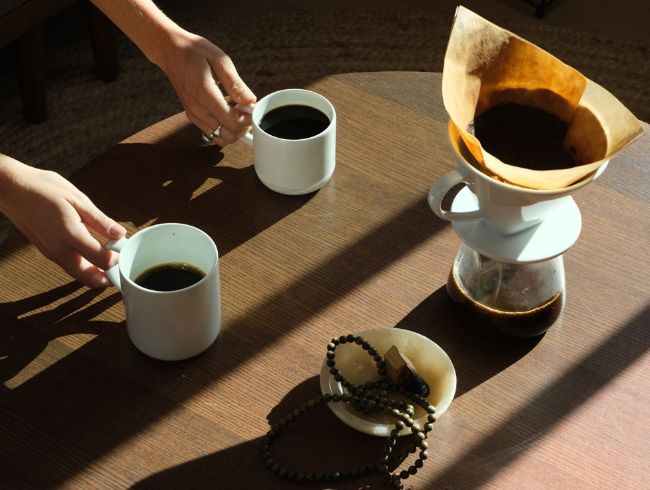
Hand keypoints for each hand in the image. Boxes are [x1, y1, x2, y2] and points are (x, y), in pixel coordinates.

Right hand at [0, 158, 125, 287]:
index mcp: (71, 235)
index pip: (102, 259)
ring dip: (94, 275)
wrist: (12, 188)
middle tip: (121, 273)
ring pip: (77, 274)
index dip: (118, 259)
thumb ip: (100, 220)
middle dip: (107, 279)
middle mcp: (59, 249)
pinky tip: (91, 257)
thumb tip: (120, 234)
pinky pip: (67, 265)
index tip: (126, 252)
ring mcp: (50, 252)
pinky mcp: (46, 250)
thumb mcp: (78, 199)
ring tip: (110, 266)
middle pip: (88, 277)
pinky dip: (82, 267)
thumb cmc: (44, 188)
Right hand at [157, 31, 256, 145]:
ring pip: (220, 138)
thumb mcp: (220, 60)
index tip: (252, 107)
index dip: (248, 119)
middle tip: (246, 109)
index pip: (233, 122)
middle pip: (228, 135)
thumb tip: (251, 101)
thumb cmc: (195, 52)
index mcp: (205, 94)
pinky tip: (226, 110)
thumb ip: (235, 83)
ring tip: (236, 109)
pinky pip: (212, 132)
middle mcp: (198, 110)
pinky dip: (223, 126)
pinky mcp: (192, 116)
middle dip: (242, 127)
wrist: (170, 50)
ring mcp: (194, 115)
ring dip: (233, 128)